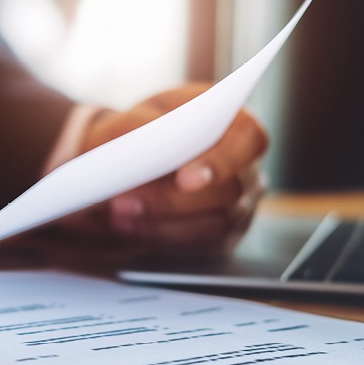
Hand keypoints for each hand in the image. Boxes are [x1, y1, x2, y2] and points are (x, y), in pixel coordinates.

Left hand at [52, 83, 267, 261]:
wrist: (130, 159)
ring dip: (159, 225)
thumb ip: (139, 124)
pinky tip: (126, 228)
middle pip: (227, 192)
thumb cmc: (141, 131)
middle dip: (172, 201)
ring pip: (212, 226)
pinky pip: (197, 247)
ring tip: (116, 216)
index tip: (185, 180)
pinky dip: (159, 238)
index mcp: (235, 125)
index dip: (221, 161)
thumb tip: (143, 143)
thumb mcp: (133, 117)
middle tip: (123, 203)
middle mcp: (245, 168)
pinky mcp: (220, 238)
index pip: (248, 139)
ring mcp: (239, 207)